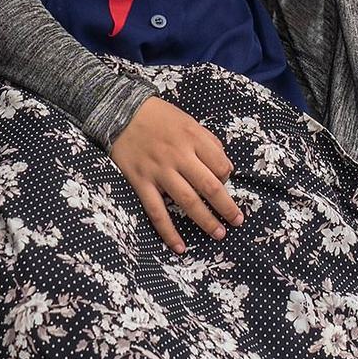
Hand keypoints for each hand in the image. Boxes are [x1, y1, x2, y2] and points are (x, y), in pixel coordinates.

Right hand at [109, 96, 242, 253]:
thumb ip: (207, 141)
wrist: (120, 111)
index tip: (225, 183)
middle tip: (237, 221)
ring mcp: (159, 171)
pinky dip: (168, 232)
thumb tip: (225, 166)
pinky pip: (156, 212)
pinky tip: (179, 247)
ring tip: (219, 234)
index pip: (220, 165)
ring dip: (205, 221)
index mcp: (192, 138)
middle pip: (209, 186)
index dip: (228, 177)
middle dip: (226, 207)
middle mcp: (178, 156)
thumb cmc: (157, 116)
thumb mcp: (187, 120)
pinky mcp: (140, 182)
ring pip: (187, 201)